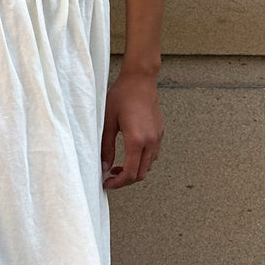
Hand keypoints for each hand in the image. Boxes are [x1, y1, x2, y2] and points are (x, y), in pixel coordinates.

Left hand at [101, 68, 163, 188]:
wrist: (140, 80)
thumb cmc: (122, 96)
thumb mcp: (107, 122)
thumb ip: (105, 147)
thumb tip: (103, 167)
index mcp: (137, 140)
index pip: (131, 173)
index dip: (118, 183)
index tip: (107, 184)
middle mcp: (150, 141)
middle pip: (141, 174)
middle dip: (125, 180)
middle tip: (110, 177)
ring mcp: (158, 137)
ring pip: (148, 165)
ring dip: (134, 170)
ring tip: (118, 165)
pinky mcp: (160, 133)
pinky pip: (153, 155)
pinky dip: (142, 160)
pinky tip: (130, 153)